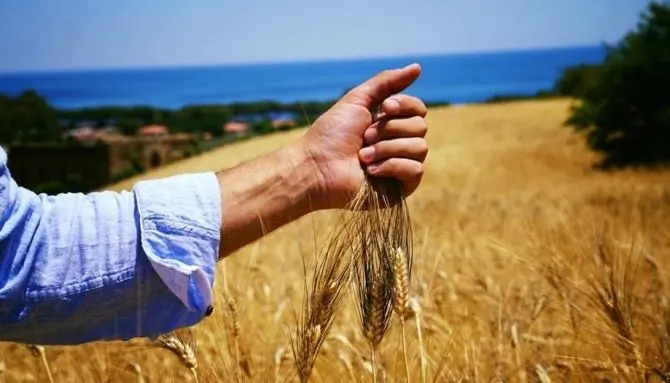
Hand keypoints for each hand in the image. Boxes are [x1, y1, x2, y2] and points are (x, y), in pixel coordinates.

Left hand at [299, 63, 427, 209]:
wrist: (317, 167)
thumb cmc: (331, 135)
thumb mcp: (358, 100)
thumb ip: (386, 82)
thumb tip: (417, 67)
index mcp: (390, 123)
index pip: (419, 109)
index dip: (405, 106)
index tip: (385, 108)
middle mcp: (399, 143)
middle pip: (420, 127)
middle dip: (389, 129)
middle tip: (364, 137)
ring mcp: (401, 166)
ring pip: (420, 148)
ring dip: (386, 148)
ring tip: (363, 156)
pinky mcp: (401, 187)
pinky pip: (416, 170)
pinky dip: (391, 166)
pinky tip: (371, 171)